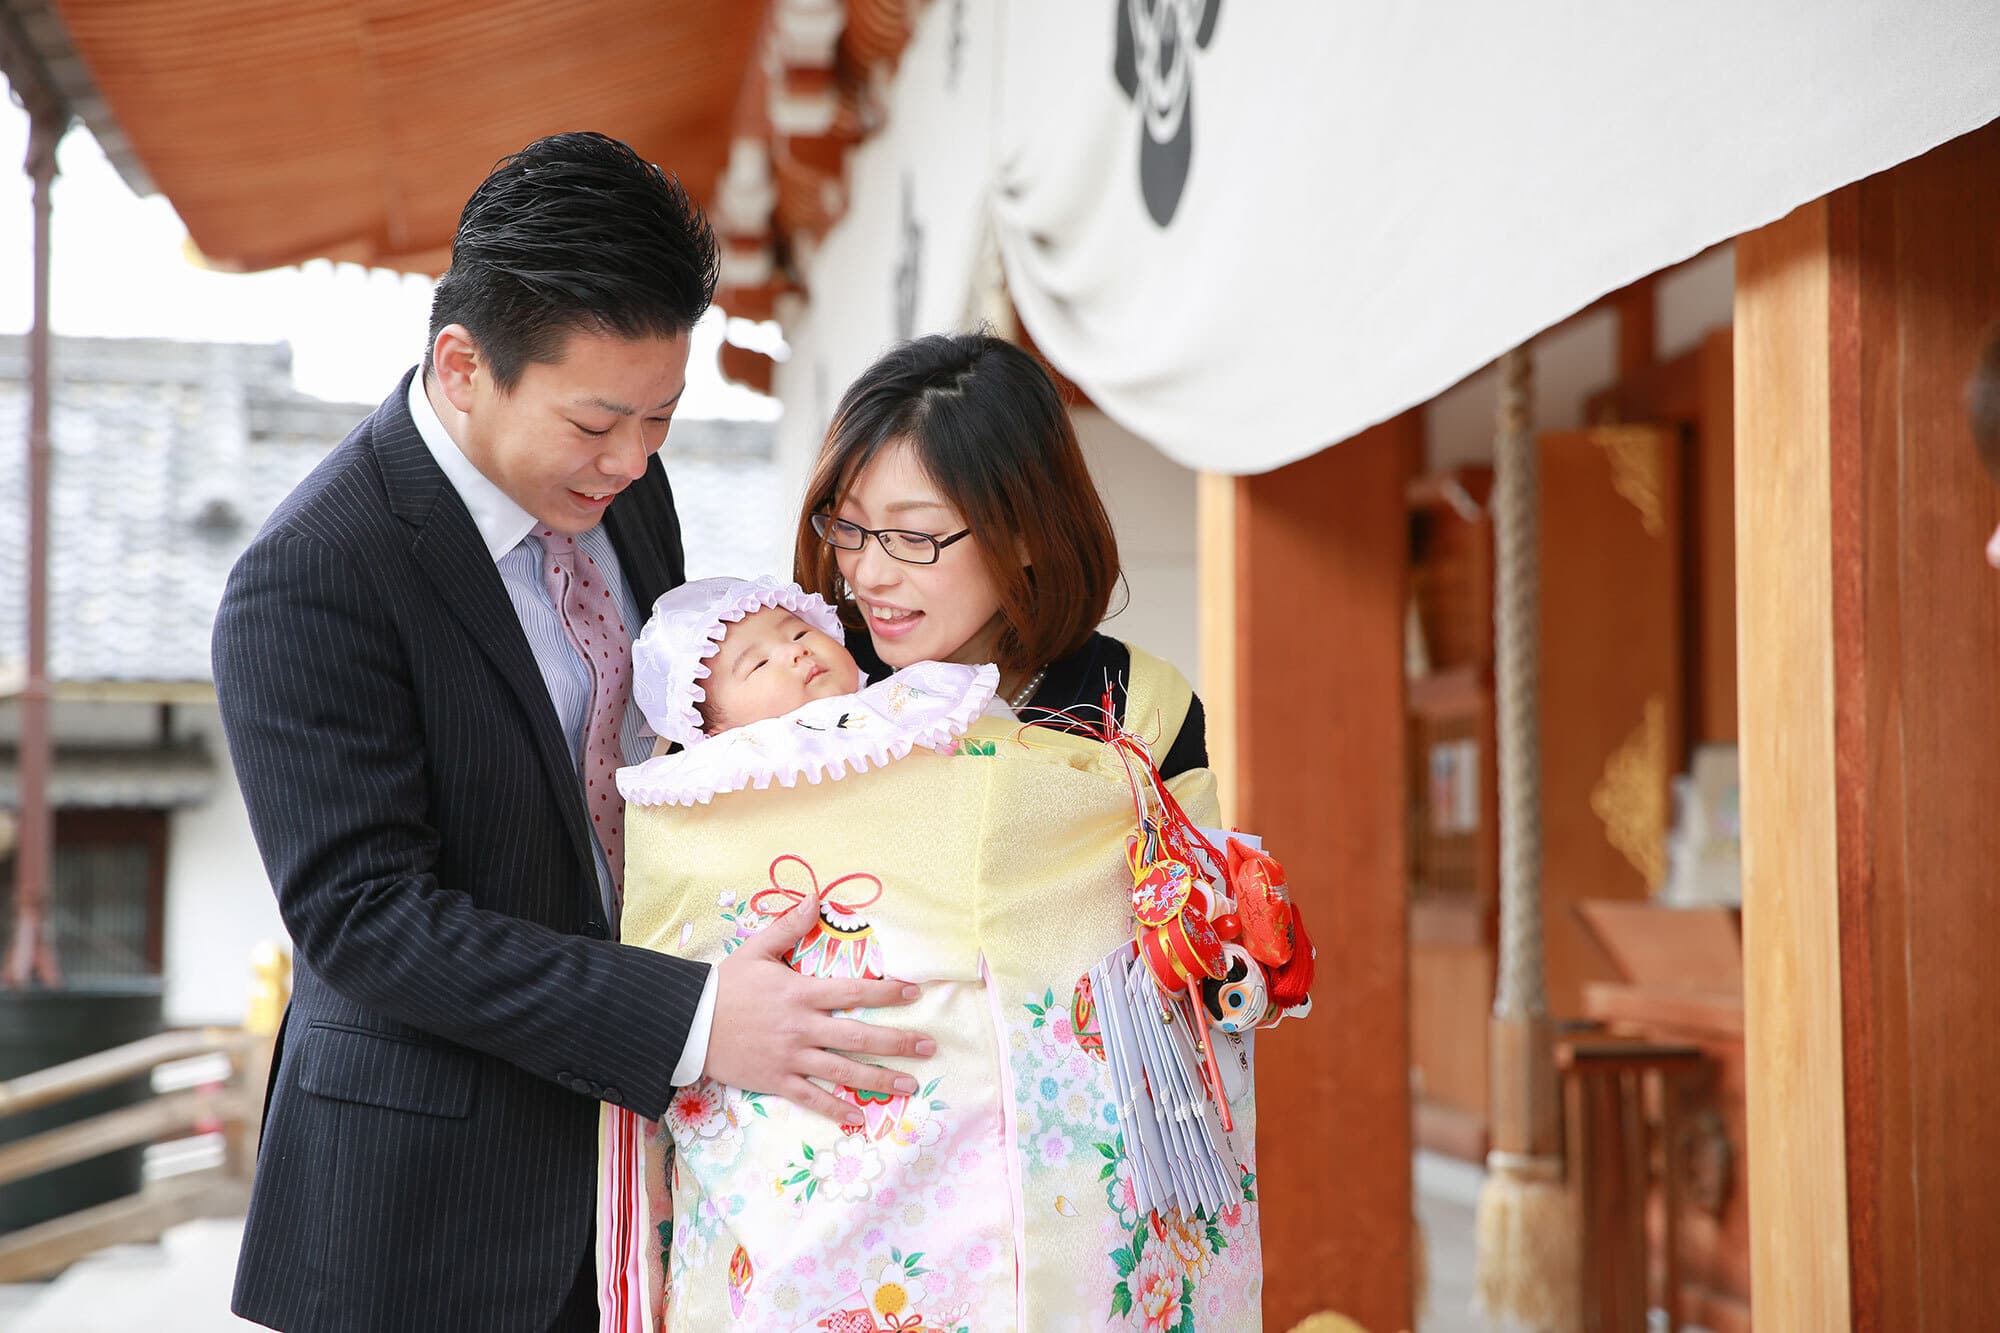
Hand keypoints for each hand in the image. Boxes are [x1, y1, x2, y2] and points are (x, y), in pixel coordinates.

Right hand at [704, 891, 934, 1125]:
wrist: (688, 1023)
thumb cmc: (725, 985)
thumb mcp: (756, 949)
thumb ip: (789, 925)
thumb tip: (815, 897)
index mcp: (800, 993)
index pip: (853, 992)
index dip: (887, 993)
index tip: (914, 993)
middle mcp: (802, 1027)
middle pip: (859, 1036)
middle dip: (898, 1042)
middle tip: (929, 1046)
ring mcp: (790, 1057)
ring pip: (843, 1071)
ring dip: (879, 1079)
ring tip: (910, 1085)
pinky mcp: (776, 1080)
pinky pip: (811, 1098)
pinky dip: (835, 1109)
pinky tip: (859, 1117)